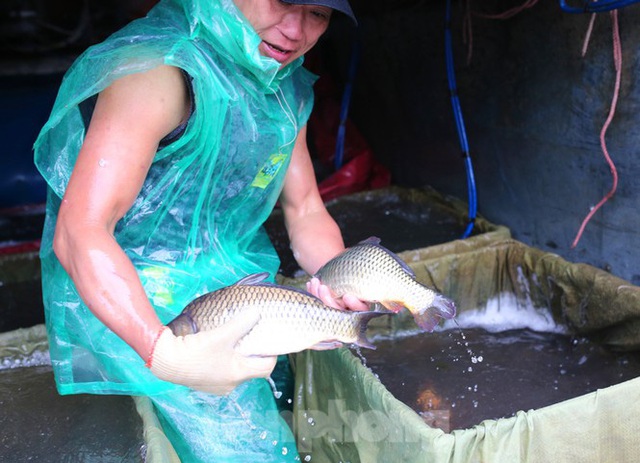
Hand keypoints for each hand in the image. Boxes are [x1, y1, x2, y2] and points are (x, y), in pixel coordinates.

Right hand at [147, 310, 276, 394]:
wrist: (166, 361)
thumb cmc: (197, 351)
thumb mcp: (222, 334)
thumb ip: (241, 323)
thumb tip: (257, 312)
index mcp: (238, 374)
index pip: (266, 369)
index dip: (272, 355)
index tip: (269, 342)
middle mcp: (230, 384)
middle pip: (251, 369)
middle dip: (253, 354)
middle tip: (251, 338)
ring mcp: (216, 386)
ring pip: (235, 370)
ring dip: (237, 358)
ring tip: (234, 342)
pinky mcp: (204, 383)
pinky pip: (221, 372)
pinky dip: (224, 362)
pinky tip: (217, 349)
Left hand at [306, 277, 368, 311]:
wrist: (343, 273)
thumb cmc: (354, 271)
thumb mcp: (357, 272)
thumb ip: (358, 272)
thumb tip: (363, 258)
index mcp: (362, 303)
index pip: (360, 309)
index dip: (354, 304)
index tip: (347, 296)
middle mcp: (350, 310)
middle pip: (339, 311)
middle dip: (328, 300)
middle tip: (322, 287)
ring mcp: (337, 311)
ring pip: (326, 310)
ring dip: (318, 296)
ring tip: (314, 281)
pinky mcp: (325, 308)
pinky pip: (317, 305)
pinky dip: (312, 295)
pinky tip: (309, 284)